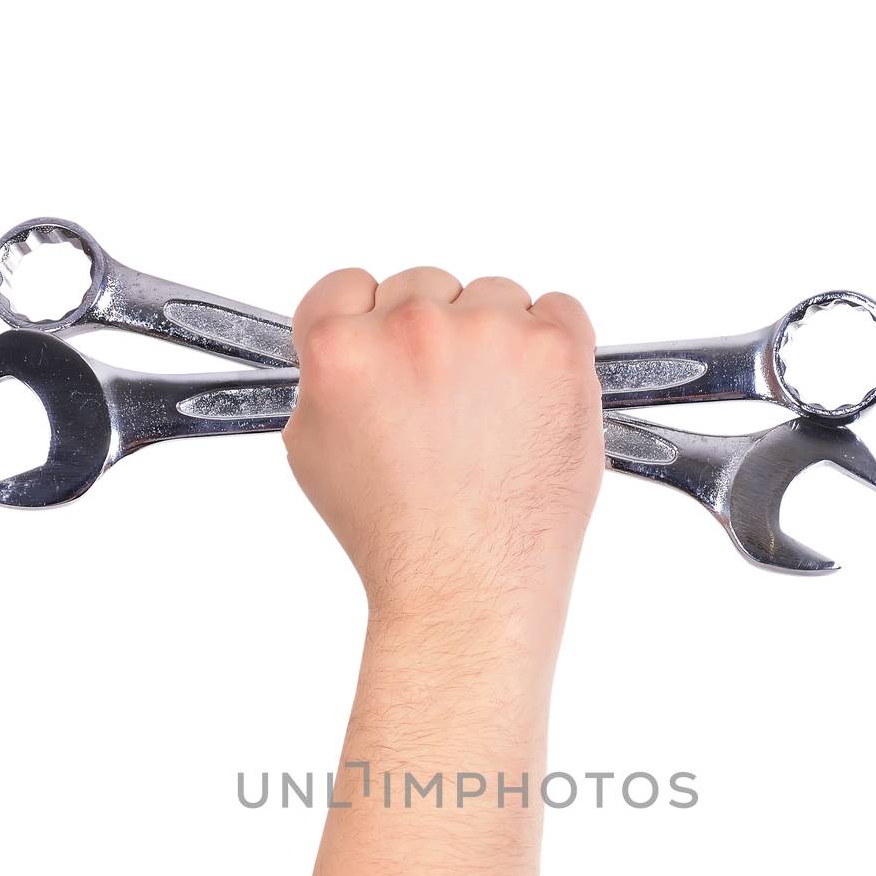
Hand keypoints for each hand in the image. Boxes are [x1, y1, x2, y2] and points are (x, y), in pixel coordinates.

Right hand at [283, 267, 602, 636]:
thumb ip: (324, 383)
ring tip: (493, 421)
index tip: (388, 349)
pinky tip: (535, 405)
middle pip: (424, 288)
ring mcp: (490, 333)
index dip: (368, 322)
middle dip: (434, 339)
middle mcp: (412, 328)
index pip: (347, 289)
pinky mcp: (554, 351)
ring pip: (494, 299)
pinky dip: (553, 350)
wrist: (467, 587)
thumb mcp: (315, 456)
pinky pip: (560, 312)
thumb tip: (344, 347)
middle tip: (447, 407)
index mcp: (342, 349)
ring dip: (496, 343)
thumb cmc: (400, 540)